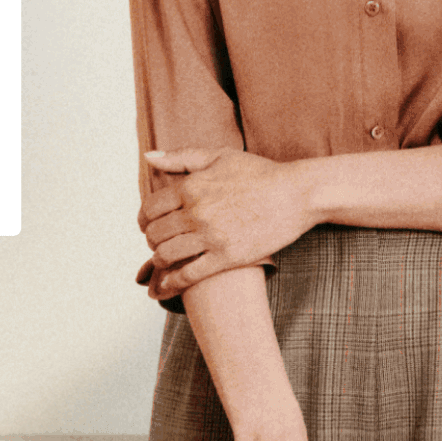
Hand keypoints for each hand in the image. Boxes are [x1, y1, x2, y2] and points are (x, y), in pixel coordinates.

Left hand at [140, 147, 309, 296]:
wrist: (297, 194)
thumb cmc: (259, 173)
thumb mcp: (219, 156)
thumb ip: (180, 157)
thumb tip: (148, 157)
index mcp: (191, 186)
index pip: (150, 209)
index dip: (144, 220)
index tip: (148, 225)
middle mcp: (196, 212)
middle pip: (156, 233)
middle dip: (152, 240)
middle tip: (158, 243)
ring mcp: (211, 236)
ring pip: (167, 255)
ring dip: (160, 260)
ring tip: (164, 260)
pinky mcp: (227, 257)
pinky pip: (189, 274)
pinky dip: (173, 282)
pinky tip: (170, 284)